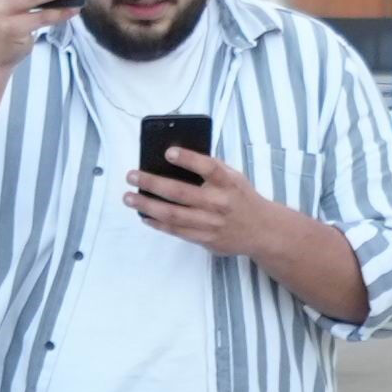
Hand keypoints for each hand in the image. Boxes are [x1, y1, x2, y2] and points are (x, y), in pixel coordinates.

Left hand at [124, 144, 361, 318]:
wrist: (262, 230)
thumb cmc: (241, 197)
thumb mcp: (234, 177)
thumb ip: (210, 169)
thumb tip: (173, 160)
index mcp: (229, 183)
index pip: (208, 167)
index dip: (188, 159)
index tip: (168, 152)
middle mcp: (219, 203)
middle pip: (181, 192)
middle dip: (152, 183)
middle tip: (131, 175)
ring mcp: (211, 224)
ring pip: (173, 215)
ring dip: (147, 205)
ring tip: (129, 197)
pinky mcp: (206, 239)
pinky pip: (176, 231)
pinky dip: (157, 223)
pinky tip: (144, 215)